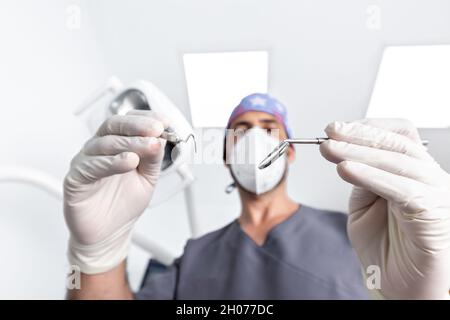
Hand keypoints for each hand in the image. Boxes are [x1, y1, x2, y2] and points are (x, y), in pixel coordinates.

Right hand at [64, 110, 167, 273]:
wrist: (109, 234)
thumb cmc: (124, 204)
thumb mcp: (148, 178)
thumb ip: (153, 159)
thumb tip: (160, 138)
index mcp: (115, 145)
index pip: (128, 122)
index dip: (145, 119)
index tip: (164, 122)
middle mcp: (98, 149)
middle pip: (114, 126)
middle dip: (138, 126)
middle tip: (157, 130)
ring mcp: (85, 162)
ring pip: (104, 144)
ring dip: (130, 143)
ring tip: (149, 146)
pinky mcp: (75, 179)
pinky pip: (92, 166)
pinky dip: (112, 161)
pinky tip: (129, 161)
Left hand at [320, 118, 449, 298]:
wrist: (400, 287)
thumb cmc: (386, 249)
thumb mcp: (363, 205)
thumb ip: (361, 179)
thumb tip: (346, 155)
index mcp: (414, 173)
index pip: (397, 135)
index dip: (366, 127)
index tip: (334, 129)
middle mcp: (429, 178)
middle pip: (398, 142)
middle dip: (358, 135)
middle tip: (329, 134)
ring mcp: (436, 195)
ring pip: (398, 160)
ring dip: (358, 152)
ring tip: (330, 149)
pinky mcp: (434, 214)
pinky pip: (402, 189)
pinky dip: (371, 176)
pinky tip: (346, 170)